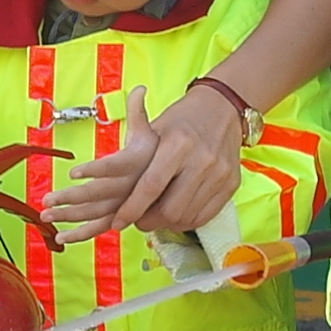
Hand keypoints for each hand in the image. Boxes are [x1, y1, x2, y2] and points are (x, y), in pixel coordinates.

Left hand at [49, 85, 244, 239]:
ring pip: (187, 216)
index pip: (151, 186)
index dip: (132, 208)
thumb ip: (130, 156)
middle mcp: (201, 160)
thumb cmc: (181, 118)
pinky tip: (174, 215)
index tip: (118, 222)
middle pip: (170, 209)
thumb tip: (98, 186)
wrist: (224, 107)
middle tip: (137, 220)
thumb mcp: (153, 127)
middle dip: (147, 221)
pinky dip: (185, 221)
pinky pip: (205, 216)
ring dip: (165, 224)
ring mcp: (220, 174)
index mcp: (177, 144)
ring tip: (154, 217)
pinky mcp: (232, 185)